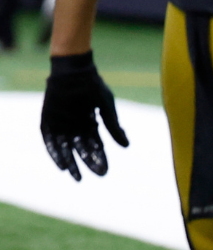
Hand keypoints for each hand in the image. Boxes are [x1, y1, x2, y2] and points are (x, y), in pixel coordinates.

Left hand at [40, 54, 128, 180]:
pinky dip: (56, 153)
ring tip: (76, 176)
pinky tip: (62, 165)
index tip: (104, 172)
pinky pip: (51, 142)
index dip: (99, 159)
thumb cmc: (93, 87)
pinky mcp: (48, 123)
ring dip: (70, 162)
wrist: (74, 72)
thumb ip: (114, 127)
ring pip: (65, 148)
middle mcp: (75, 127)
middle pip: (81, 150)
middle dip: (87, 163)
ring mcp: (61, 125)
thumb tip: (127, 146)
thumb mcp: (107, 108)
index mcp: (90, 124)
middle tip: (92, 176)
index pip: (95, 146)